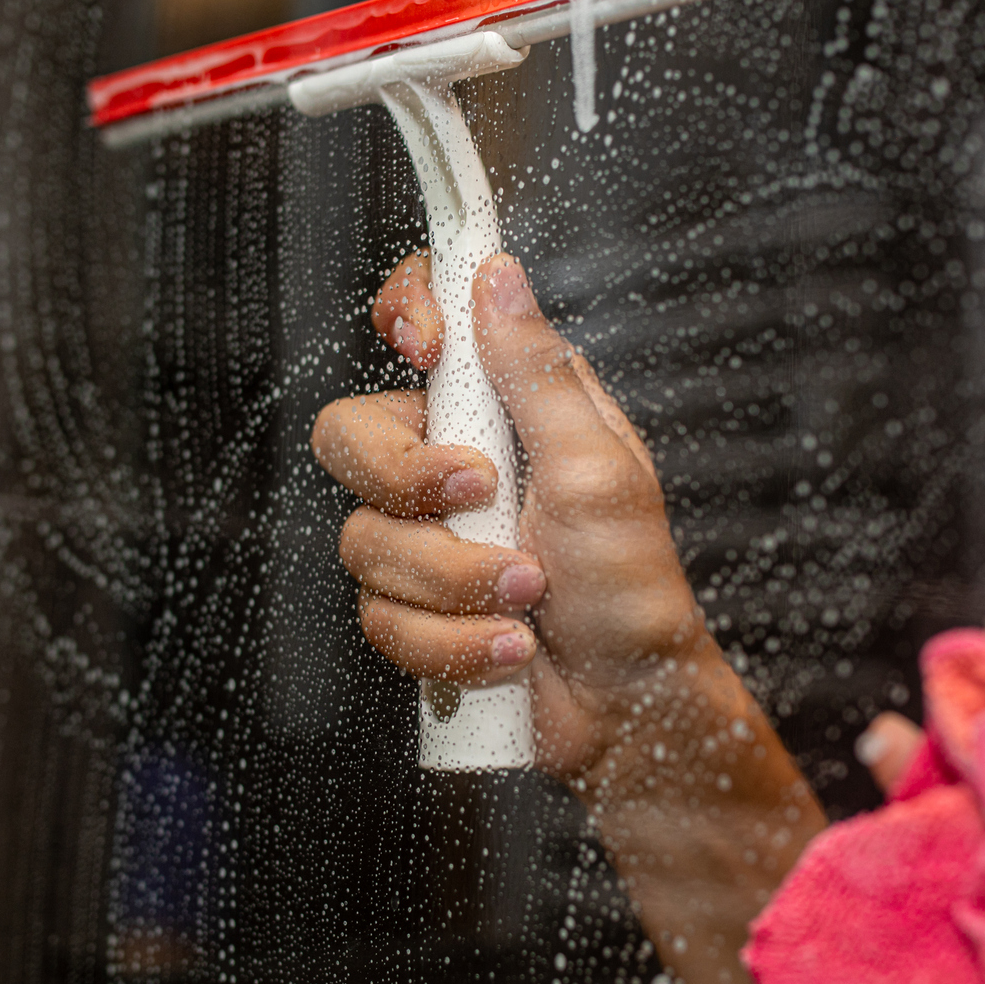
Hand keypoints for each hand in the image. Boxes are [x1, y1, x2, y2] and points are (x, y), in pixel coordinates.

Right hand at [312, 250, 822, 983]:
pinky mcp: (411, 609)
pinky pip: (379, 616)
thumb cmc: (634, 587)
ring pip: (365, 540)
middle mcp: (453, 462)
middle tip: (484, 499)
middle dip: (411, 480)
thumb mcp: (601, 467)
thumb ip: (539, 373)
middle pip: (350, 434)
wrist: (628, 709)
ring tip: (527, 603)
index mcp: (503, 409)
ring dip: (455, 582)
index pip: (422, 322)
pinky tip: (508, 650)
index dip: (403, 313)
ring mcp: (426, 538)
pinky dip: (450, 642)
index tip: (421, 345)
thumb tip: (497, 274)